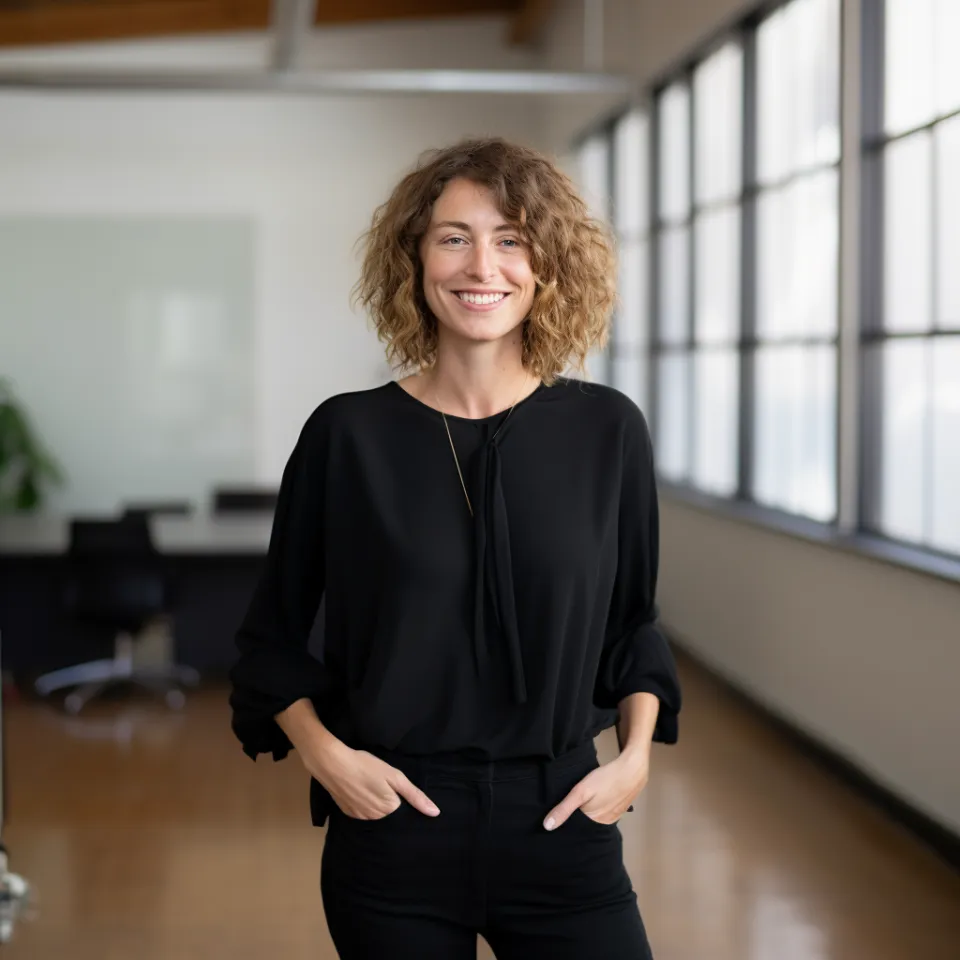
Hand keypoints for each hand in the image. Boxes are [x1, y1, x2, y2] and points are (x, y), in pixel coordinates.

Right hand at [304, 739, 440, 820]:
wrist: (333, 764)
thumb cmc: (366, 766)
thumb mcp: (395, 776)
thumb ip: (415, 795)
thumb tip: (435, 813)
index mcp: (390, 809)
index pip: (403, 809)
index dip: (401, 797)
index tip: (393, 786)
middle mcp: (376, 819)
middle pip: (389, 813)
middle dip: (388, 801)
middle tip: (381, 783)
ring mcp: (360, 818)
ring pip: (376, 814)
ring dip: (376, 803)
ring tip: (370, 786)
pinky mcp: (348, 814)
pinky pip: (362, 812)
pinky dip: (364, 804)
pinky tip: (360, 791)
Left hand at [543, 749, 649, 829]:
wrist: (633, 768)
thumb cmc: (606, 779)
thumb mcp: (581, 791)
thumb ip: (564, 809)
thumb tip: (547, 827)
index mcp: (594, 822)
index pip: (576, 827)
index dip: (567, 821)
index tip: (558, 815)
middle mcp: (605, 823)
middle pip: (586, 822)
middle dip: (577, 816)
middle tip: (570, 802)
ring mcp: (614, 816)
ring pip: (595, 816)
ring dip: (589, 810)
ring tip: (583, 799)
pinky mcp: (620, 808)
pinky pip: (605, 810)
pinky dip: (599, 806)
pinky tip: (597, 796)